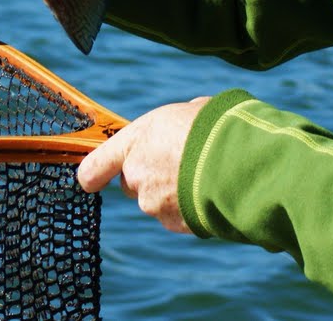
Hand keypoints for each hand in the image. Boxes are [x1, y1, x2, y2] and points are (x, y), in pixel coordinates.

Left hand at [78, 97, 209, 233]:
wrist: (242, 162)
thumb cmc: (219, 128)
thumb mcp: (194, 110)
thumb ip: (176, 125)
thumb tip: (185, 128)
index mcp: (136, 141)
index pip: (95, 164)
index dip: (93, 174)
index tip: (90, 181)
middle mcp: (137, 174)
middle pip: (132, 182)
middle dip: (150, 177)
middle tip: (181, 164)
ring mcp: (154, 203)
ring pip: (156, 201)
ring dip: (173, 192)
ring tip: (204, 176)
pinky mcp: (174, 223)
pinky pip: (177, 215)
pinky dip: (189, 208)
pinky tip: (209, 193)